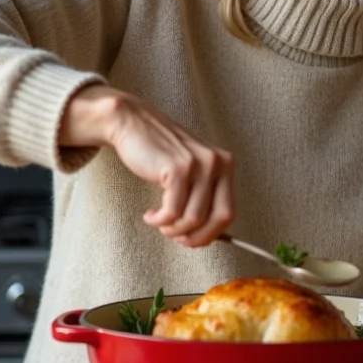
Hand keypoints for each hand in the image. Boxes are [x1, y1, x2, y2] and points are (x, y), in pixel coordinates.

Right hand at [62, 85, 234, 246]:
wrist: (133, 124)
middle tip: (177, 238)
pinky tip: (150, 215)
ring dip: (173, 229)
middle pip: (219, 218)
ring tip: (159, 222)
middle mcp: (218, 163)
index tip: (192, 238)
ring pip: (193, 218)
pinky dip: (160, 220)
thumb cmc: (160, 152)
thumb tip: (205, 236)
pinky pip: (173, 211)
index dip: (211, 233)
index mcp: (225, 164)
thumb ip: (203, 196)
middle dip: (197, 237)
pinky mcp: (178, 169)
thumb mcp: (191, 170)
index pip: (229, 212)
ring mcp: (199, 164)